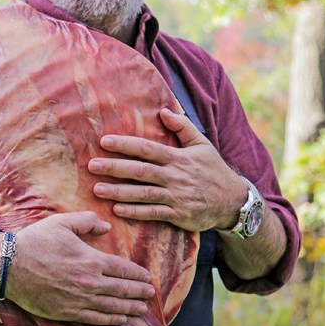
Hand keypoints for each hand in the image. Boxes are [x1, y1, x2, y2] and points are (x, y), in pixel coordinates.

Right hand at [5, 211, 154, 325]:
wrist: (10, 265)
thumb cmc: (36, 241)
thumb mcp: (62, 223)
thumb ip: (87, 221)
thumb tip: (106, 227)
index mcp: (90, 259)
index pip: (122, 269)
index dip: (137, 274)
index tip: (147, 276)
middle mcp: (89, 282)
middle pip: (121, 289)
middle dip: (139, 292)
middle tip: (151, 293)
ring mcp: (79, 299)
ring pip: (112, 306)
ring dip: (130, 307)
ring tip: (142, 308)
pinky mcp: (67, 312)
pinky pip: (95, 318)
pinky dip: (111, 319)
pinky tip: (120, 318)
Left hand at [87, 108, 245, 231]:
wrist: (233, 201)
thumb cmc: (213, 170)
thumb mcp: (202, 145)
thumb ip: (182, 127)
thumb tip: (163, 111)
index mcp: (178, 158)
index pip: (147, 149)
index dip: (125, 145)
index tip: (104, 141)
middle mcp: (175, 176)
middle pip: (140, 171)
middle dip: (114, 167)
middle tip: (92, 165)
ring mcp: (176, 197)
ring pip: (142, 194)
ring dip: (119, 192)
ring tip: (97, 189)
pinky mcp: (178, 215)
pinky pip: (153, 213)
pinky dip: (135, 212)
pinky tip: (117, 210)